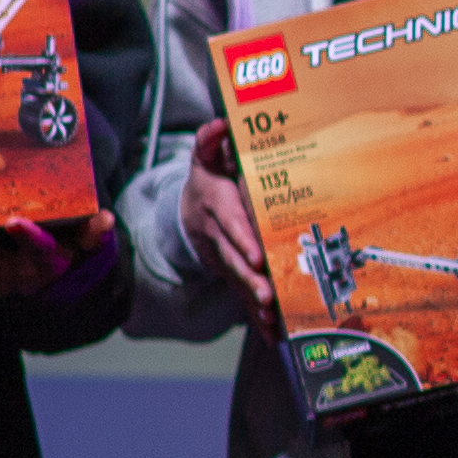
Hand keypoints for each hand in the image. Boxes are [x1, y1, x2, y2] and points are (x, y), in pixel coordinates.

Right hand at [182, 118, 278, 334]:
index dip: (242, 239)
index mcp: (216, 206)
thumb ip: (210, 141)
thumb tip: (219, 123)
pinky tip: (270, 333)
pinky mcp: (231, 272)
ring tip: (271, 317)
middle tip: (268, 296)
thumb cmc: (208, 181)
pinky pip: (242, 294)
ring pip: (238, 280)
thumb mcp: (205, 156)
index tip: (257, 255)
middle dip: (250, 278)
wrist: (187, 212)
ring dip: (254, 300)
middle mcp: (218, 236)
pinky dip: (254, 315)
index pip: (230, 222)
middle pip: (234, 258)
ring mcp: (223, 257)